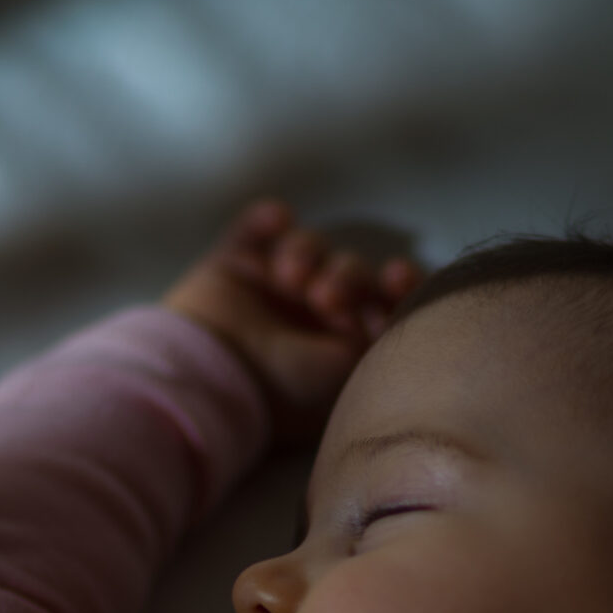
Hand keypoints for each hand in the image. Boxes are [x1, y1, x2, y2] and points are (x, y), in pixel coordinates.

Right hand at [163, 198, 421, 442]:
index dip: (397, 283)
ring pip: (309, 244)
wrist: (214, 384)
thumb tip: (398, 302)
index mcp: (344, 345)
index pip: (384, 301)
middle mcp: (311, 316)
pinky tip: (275, 221)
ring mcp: (271, 289)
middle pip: (350, 268)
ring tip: (290, 277)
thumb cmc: (288, 392)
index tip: (397, 275)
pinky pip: (256, 226)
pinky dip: (267, 220)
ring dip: (307, 252)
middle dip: (345, 276)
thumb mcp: (354, 371)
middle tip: (325, 298)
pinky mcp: (233, 266)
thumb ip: (385, 333)